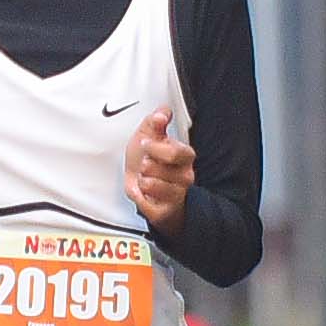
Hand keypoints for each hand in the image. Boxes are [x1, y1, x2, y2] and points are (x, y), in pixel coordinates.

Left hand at [124, 106, 194, 224]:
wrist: (142, 187)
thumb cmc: (148, 161)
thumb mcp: (148, 135)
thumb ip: (155, 121)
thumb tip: (162, 113)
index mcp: (185, 156)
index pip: (175, 152)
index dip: (155, 148)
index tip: (145, 144)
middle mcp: (185, 177)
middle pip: (159, 169)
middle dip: (145, 165)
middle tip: (146, 164)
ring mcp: (176, 195)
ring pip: (150, 185)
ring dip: (141, 180)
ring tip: (146, 178)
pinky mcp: (165, 212)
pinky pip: (146, 203)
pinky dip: (139, 197)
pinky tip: (144, 192)